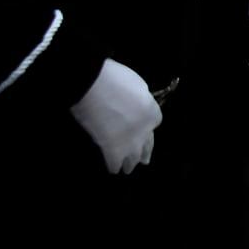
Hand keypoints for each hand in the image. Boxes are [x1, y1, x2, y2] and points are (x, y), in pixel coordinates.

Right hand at [71, 60, 161, 174]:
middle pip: (148, 144)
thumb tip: (136, 104)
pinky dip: (113, 166)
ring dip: (131, 163)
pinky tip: (113, 169)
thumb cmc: (114, 79)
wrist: (93, 86)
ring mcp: (131, 141)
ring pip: (134, 157)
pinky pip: (115, 162)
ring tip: (128, 169)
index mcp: (152, 111)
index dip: (147, 126)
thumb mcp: (136, 84)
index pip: (155, 122)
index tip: (143, 130)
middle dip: (145, 152)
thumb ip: (140, 98)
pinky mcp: (113, 149)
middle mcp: (145, 129)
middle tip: (145, 161)